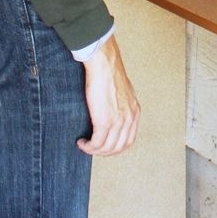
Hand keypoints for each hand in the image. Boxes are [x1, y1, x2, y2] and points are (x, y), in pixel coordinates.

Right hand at [77, 35, 140, 155]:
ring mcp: (118, 121)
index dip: (116, 147)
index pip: (129, 140)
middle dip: (104, 152)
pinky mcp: (105, 121)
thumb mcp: (122, 92)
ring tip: (85, 146)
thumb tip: (113, 112)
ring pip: (107, 148)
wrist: (104, 65)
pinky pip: (97, 143)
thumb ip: (121, 105)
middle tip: (92, 149)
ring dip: (94, 151)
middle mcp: (129, 119)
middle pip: (119, 147)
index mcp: (135, 112)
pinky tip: (82, 142)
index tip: (104, 146)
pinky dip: (88, 146)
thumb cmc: (109, 74)